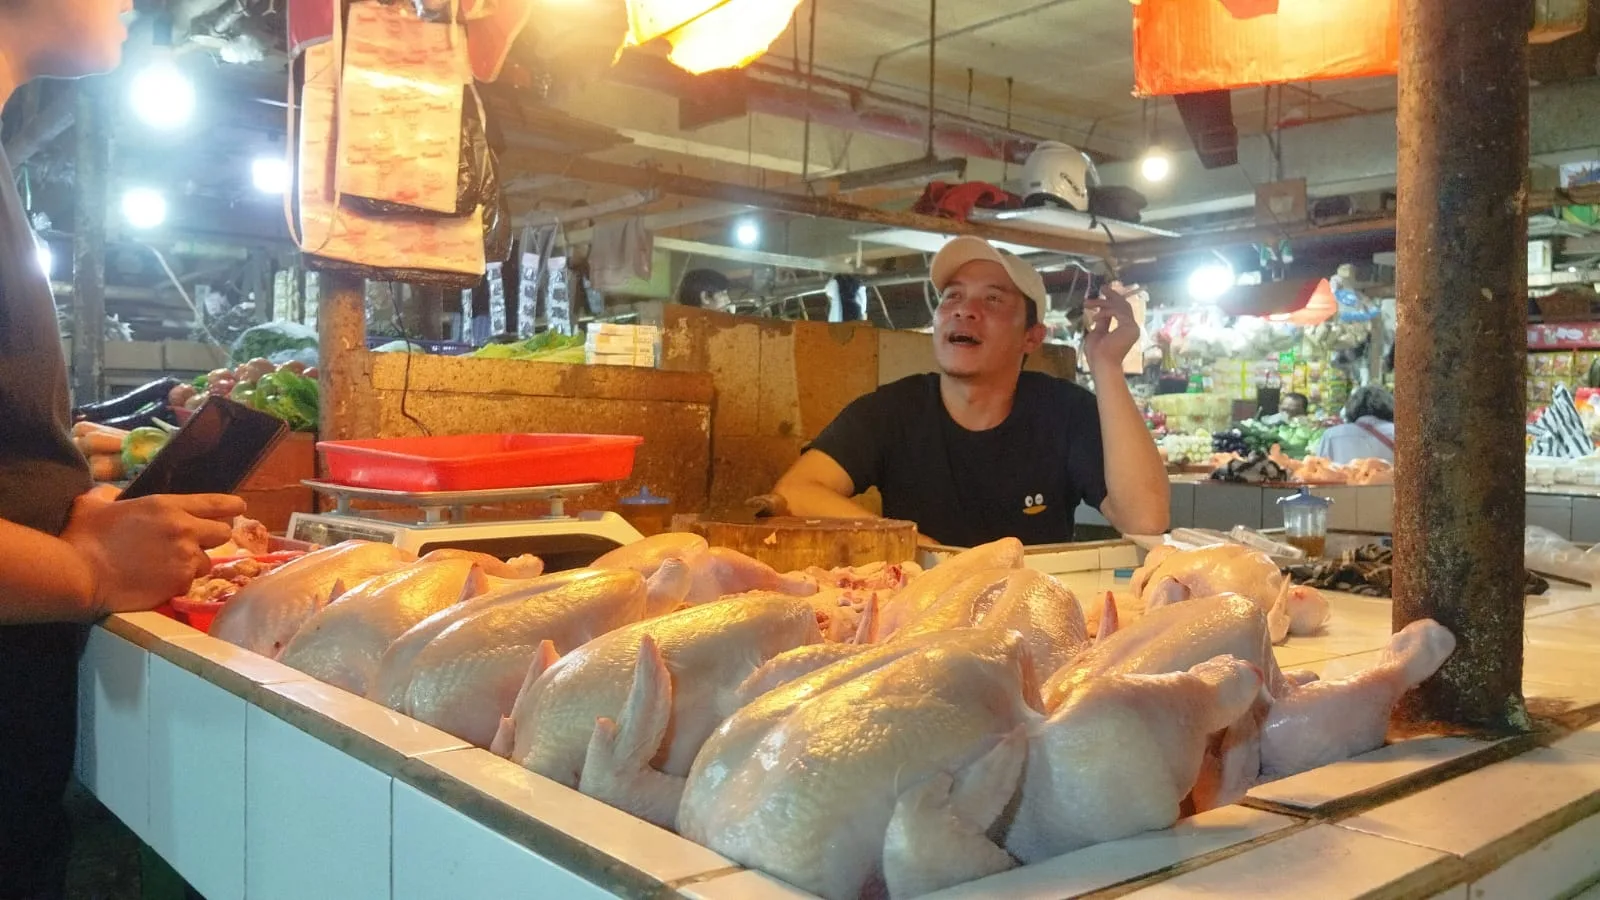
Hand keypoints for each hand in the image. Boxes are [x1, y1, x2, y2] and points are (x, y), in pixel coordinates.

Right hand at [61, 493, 246, 616]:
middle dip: (213, 537)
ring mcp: (185, 558)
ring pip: (207, 562)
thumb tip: (110, 494)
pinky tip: (160, 582)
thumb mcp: (94, 504)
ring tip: (170, 566)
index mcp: (167, 506)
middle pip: (223, 533)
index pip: (216, 503)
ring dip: (194, 564)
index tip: (239, 508)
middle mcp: (184, 530)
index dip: (231, 506)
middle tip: (196, 542)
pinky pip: (190, 583)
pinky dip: (179, 583)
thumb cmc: (84, 537)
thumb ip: (109, 495)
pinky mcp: (180, 583)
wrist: (80, 574)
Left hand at [1083, 282, 1144, 371]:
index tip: (1103, 292)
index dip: (1113, 300)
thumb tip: (1102, 312)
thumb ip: (1103, 322)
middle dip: (1111, 295)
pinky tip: (1094, 317)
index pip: (1121, 310)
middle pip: (1123, 305)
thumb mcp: (1098, 332)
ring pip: (1119, 307)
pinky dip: (1105, 312)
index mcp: (1125, 329)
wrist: (1102, 363)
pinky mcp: (1130, 326)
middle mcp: (1132, 327)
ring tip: (1087, 303)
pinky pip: (1117, 312)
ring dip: (1102, 303)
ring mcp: (1132, 326)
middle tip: (1102, 287)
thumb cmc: (1098, 353)